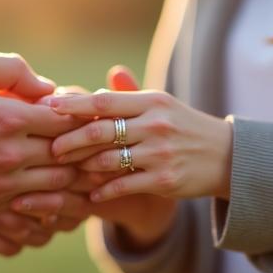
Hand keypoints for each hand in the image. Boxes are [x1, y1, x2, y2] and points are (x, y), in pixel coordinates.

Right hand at [0, 51, 83, 218]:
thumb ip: (10, 68)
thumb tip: (47, 87)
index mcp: (7, 118)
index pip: (67, 119)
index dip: (77, 114)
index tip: (73, 110)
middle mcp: (9, 155)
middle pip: (69, 153)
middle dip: (79, 143)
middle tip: (80, 136)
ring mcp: (1, 186)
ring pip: (58, 183)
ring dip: (67, 171)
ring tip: (67, 158)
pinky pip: (35, 205)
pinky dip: (47, 194)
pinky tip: (44, 181)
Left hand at [11, 66, 178, 249]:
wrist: (226, 156)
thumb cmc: (184, 127)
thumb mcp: (161, 105)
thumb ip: (128, 96)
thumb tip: (97, 81)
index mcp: (151, 101)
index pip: (104, 101)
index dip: (72, 105)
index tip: (46, 107)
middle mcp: (155, 124)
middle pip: (100, 130)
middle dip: (69, 140)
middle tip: (49, 148)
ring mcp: (159, 153)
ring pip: (108, 159)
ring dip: (82, 166)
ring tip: (67, 170)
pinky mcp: (163, 180)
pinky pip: (123, 185)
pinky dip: (103, 189)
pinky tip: (90, 191)